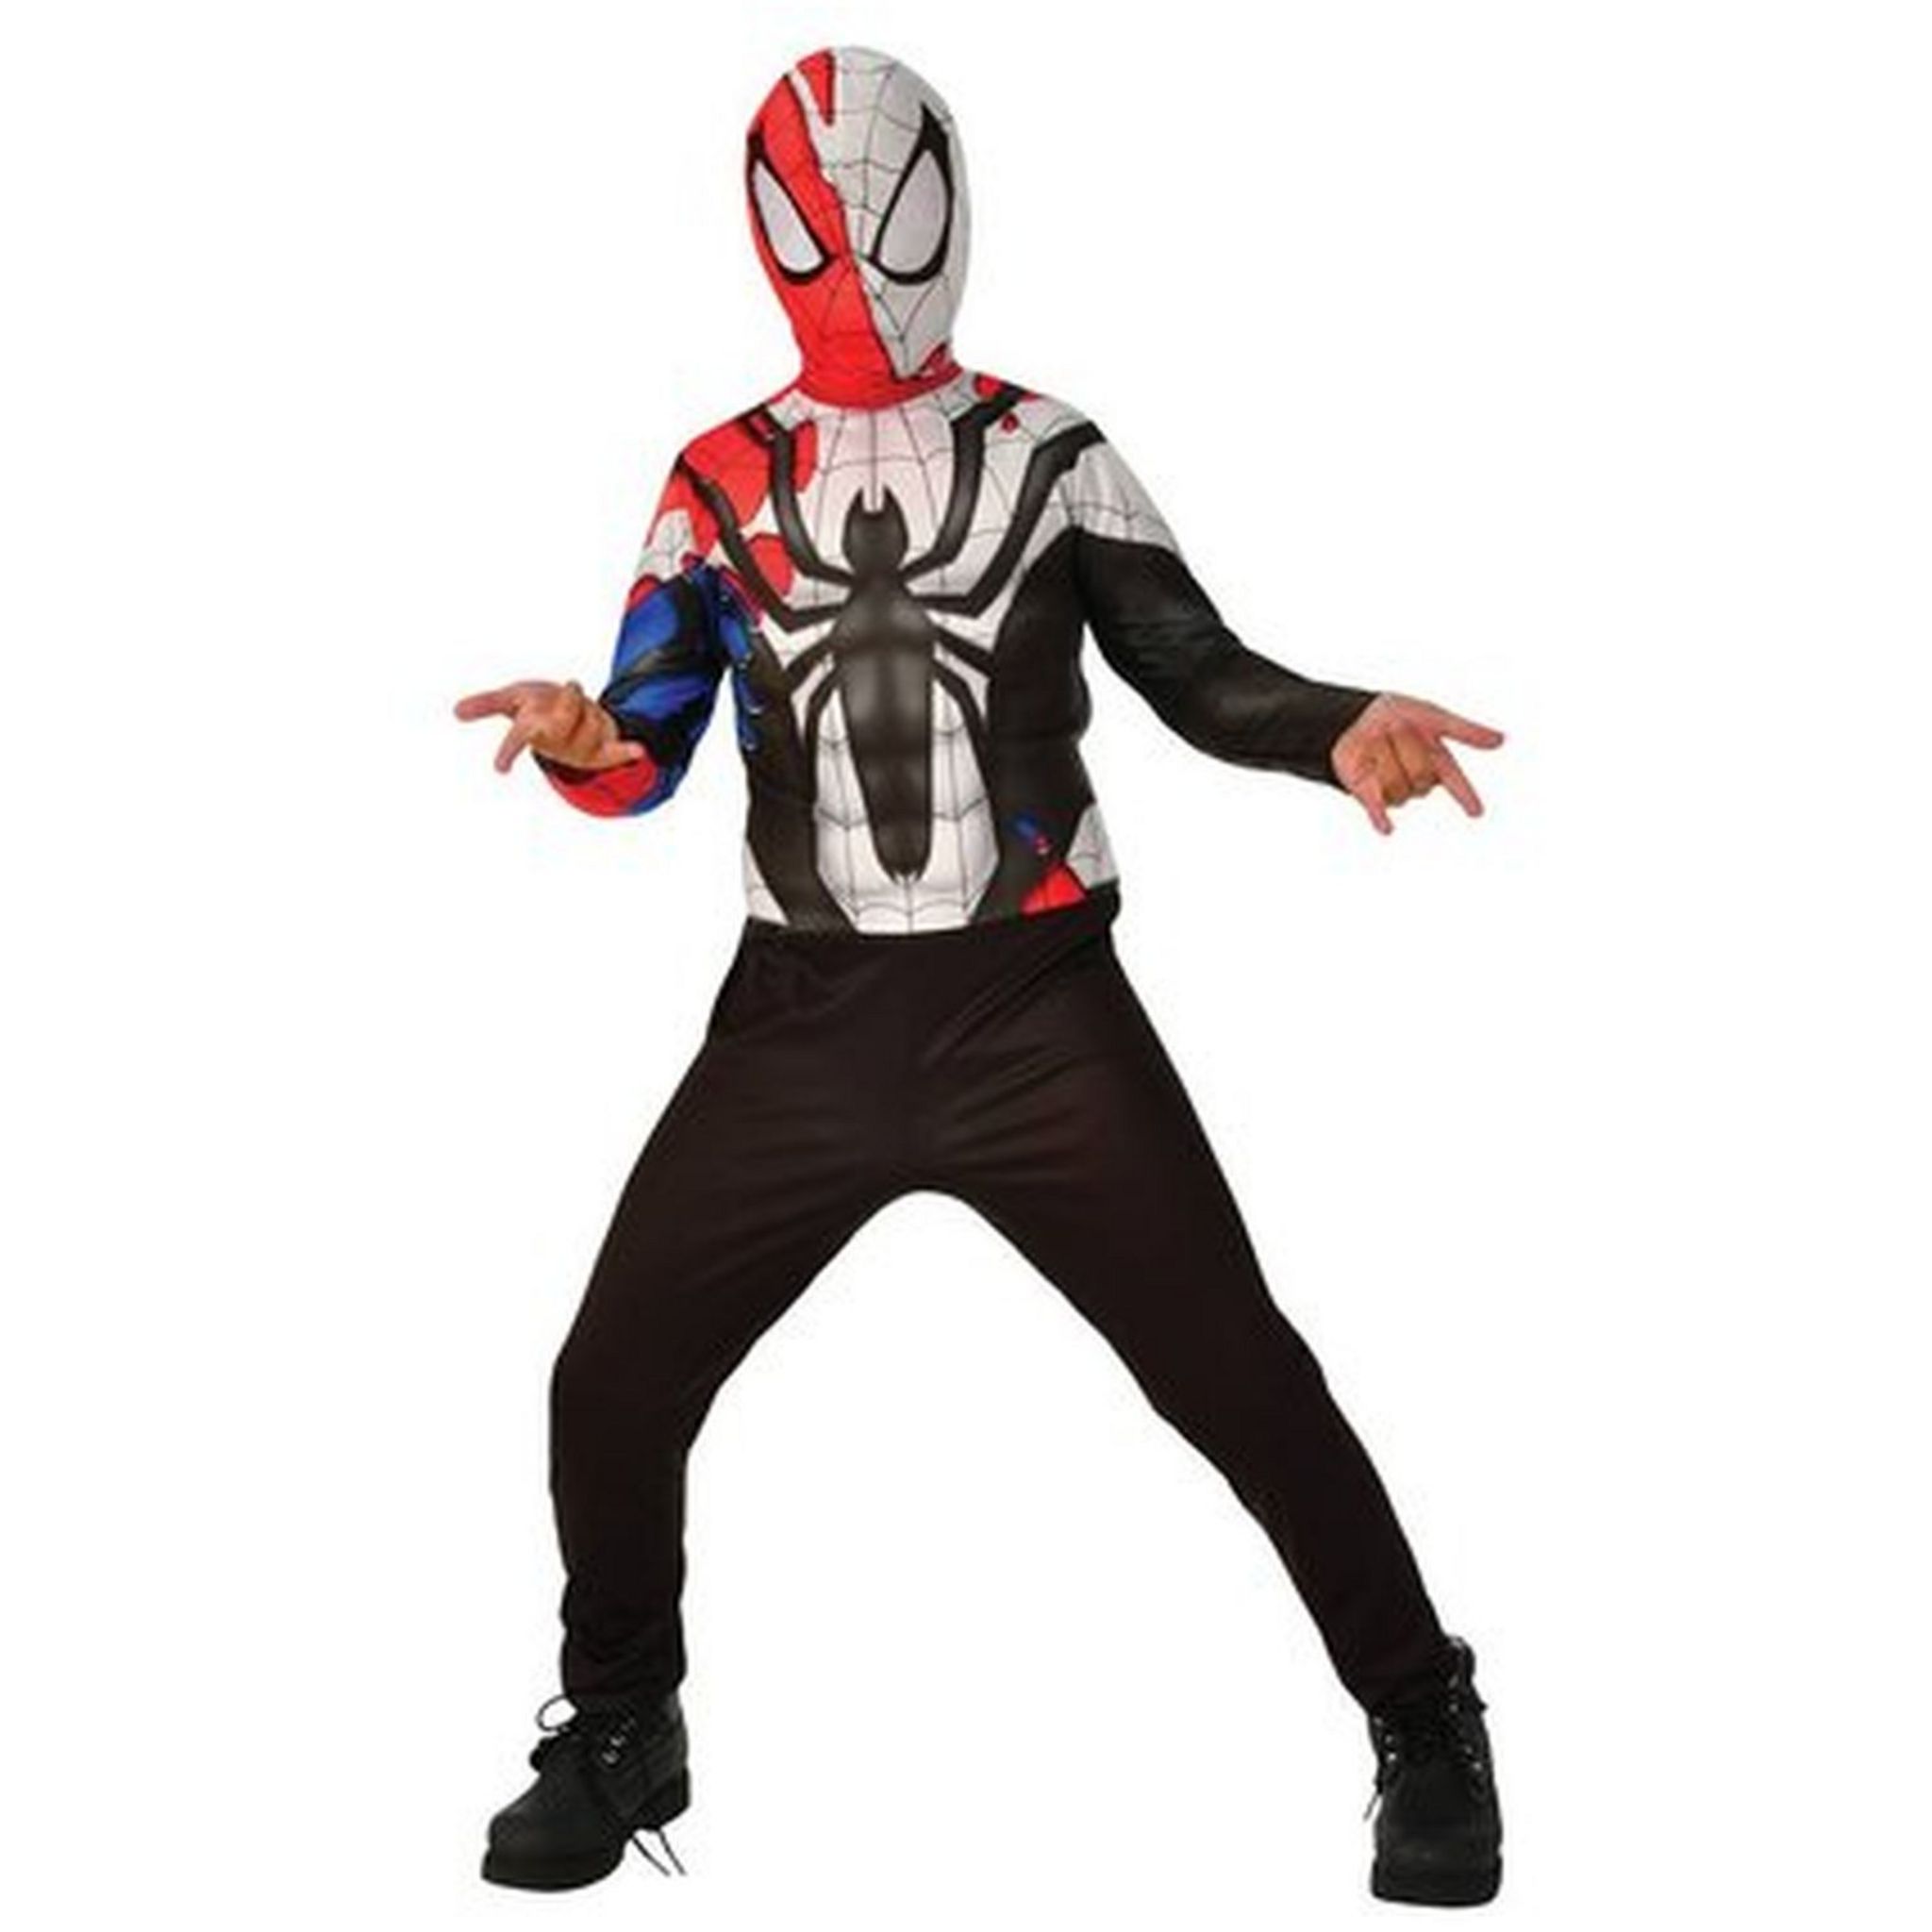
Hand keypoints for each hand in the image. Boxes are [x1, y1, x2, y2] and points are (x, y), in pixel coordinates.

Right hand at [451, 679, 647, 774]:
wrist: (572, 725)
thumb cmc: (538, 709)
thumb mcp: (513, 700)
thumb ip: (487, 704)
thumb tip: (455, 711)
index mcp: (535, 733)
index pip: (518, 739)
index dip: (509, 750)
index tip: (499, 769)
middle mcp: (557, 746)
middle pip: (564, 720)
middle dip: (570, 702)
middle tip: (572, 686)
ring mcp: (582, 749)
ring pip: (592, 718)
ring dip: (590, 705)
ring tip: (580, 702)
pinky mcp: (605, 750)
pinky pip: (617, 751)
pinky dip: (627, 751)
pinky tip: (639, 750)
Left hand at [1331, 693, 1504, 834]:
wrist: (1353, 716)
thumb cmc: (1394, 715)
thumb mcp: (1430, 716)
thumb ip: (1464, 730)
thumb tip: (1502, 741)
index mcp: (1437, 760)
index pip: (1455, 781)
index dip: (1466, 796)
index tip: (1476, 812)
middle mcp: (1418, 779)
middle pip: (1421, 777)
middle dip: (1406, 750)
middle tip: (1394, 731)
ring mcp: (1395, 789)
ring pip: (1399, 787)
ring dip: (1385, 759)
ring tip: (1376, 746)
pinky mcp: (1370, 796)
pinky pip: (1379, 810)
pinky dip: (1382, 819)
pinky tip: (1387, 829)